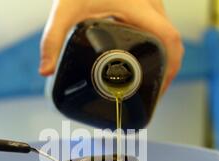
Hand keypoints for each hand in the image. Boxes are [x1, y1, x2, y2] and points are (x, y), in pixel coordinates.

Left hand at [40, 0, 183, 90]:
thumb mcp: (65, 10)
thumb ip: (53, 39)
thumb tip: (46, 70)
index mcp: (138, 6)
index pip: (168, 38)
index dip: (170, 66)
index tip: (160, 88)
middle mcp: (151, 3)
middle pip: (172, 41)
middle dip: (168, 70)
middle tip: (153, 94)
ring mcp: (152, 2)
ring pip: (167, 35)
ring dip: (165, 58)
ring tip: (151, 82)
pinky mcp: (147, 4)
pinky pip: (161, 28)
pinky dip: (158, 47)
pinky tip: (146, 60)